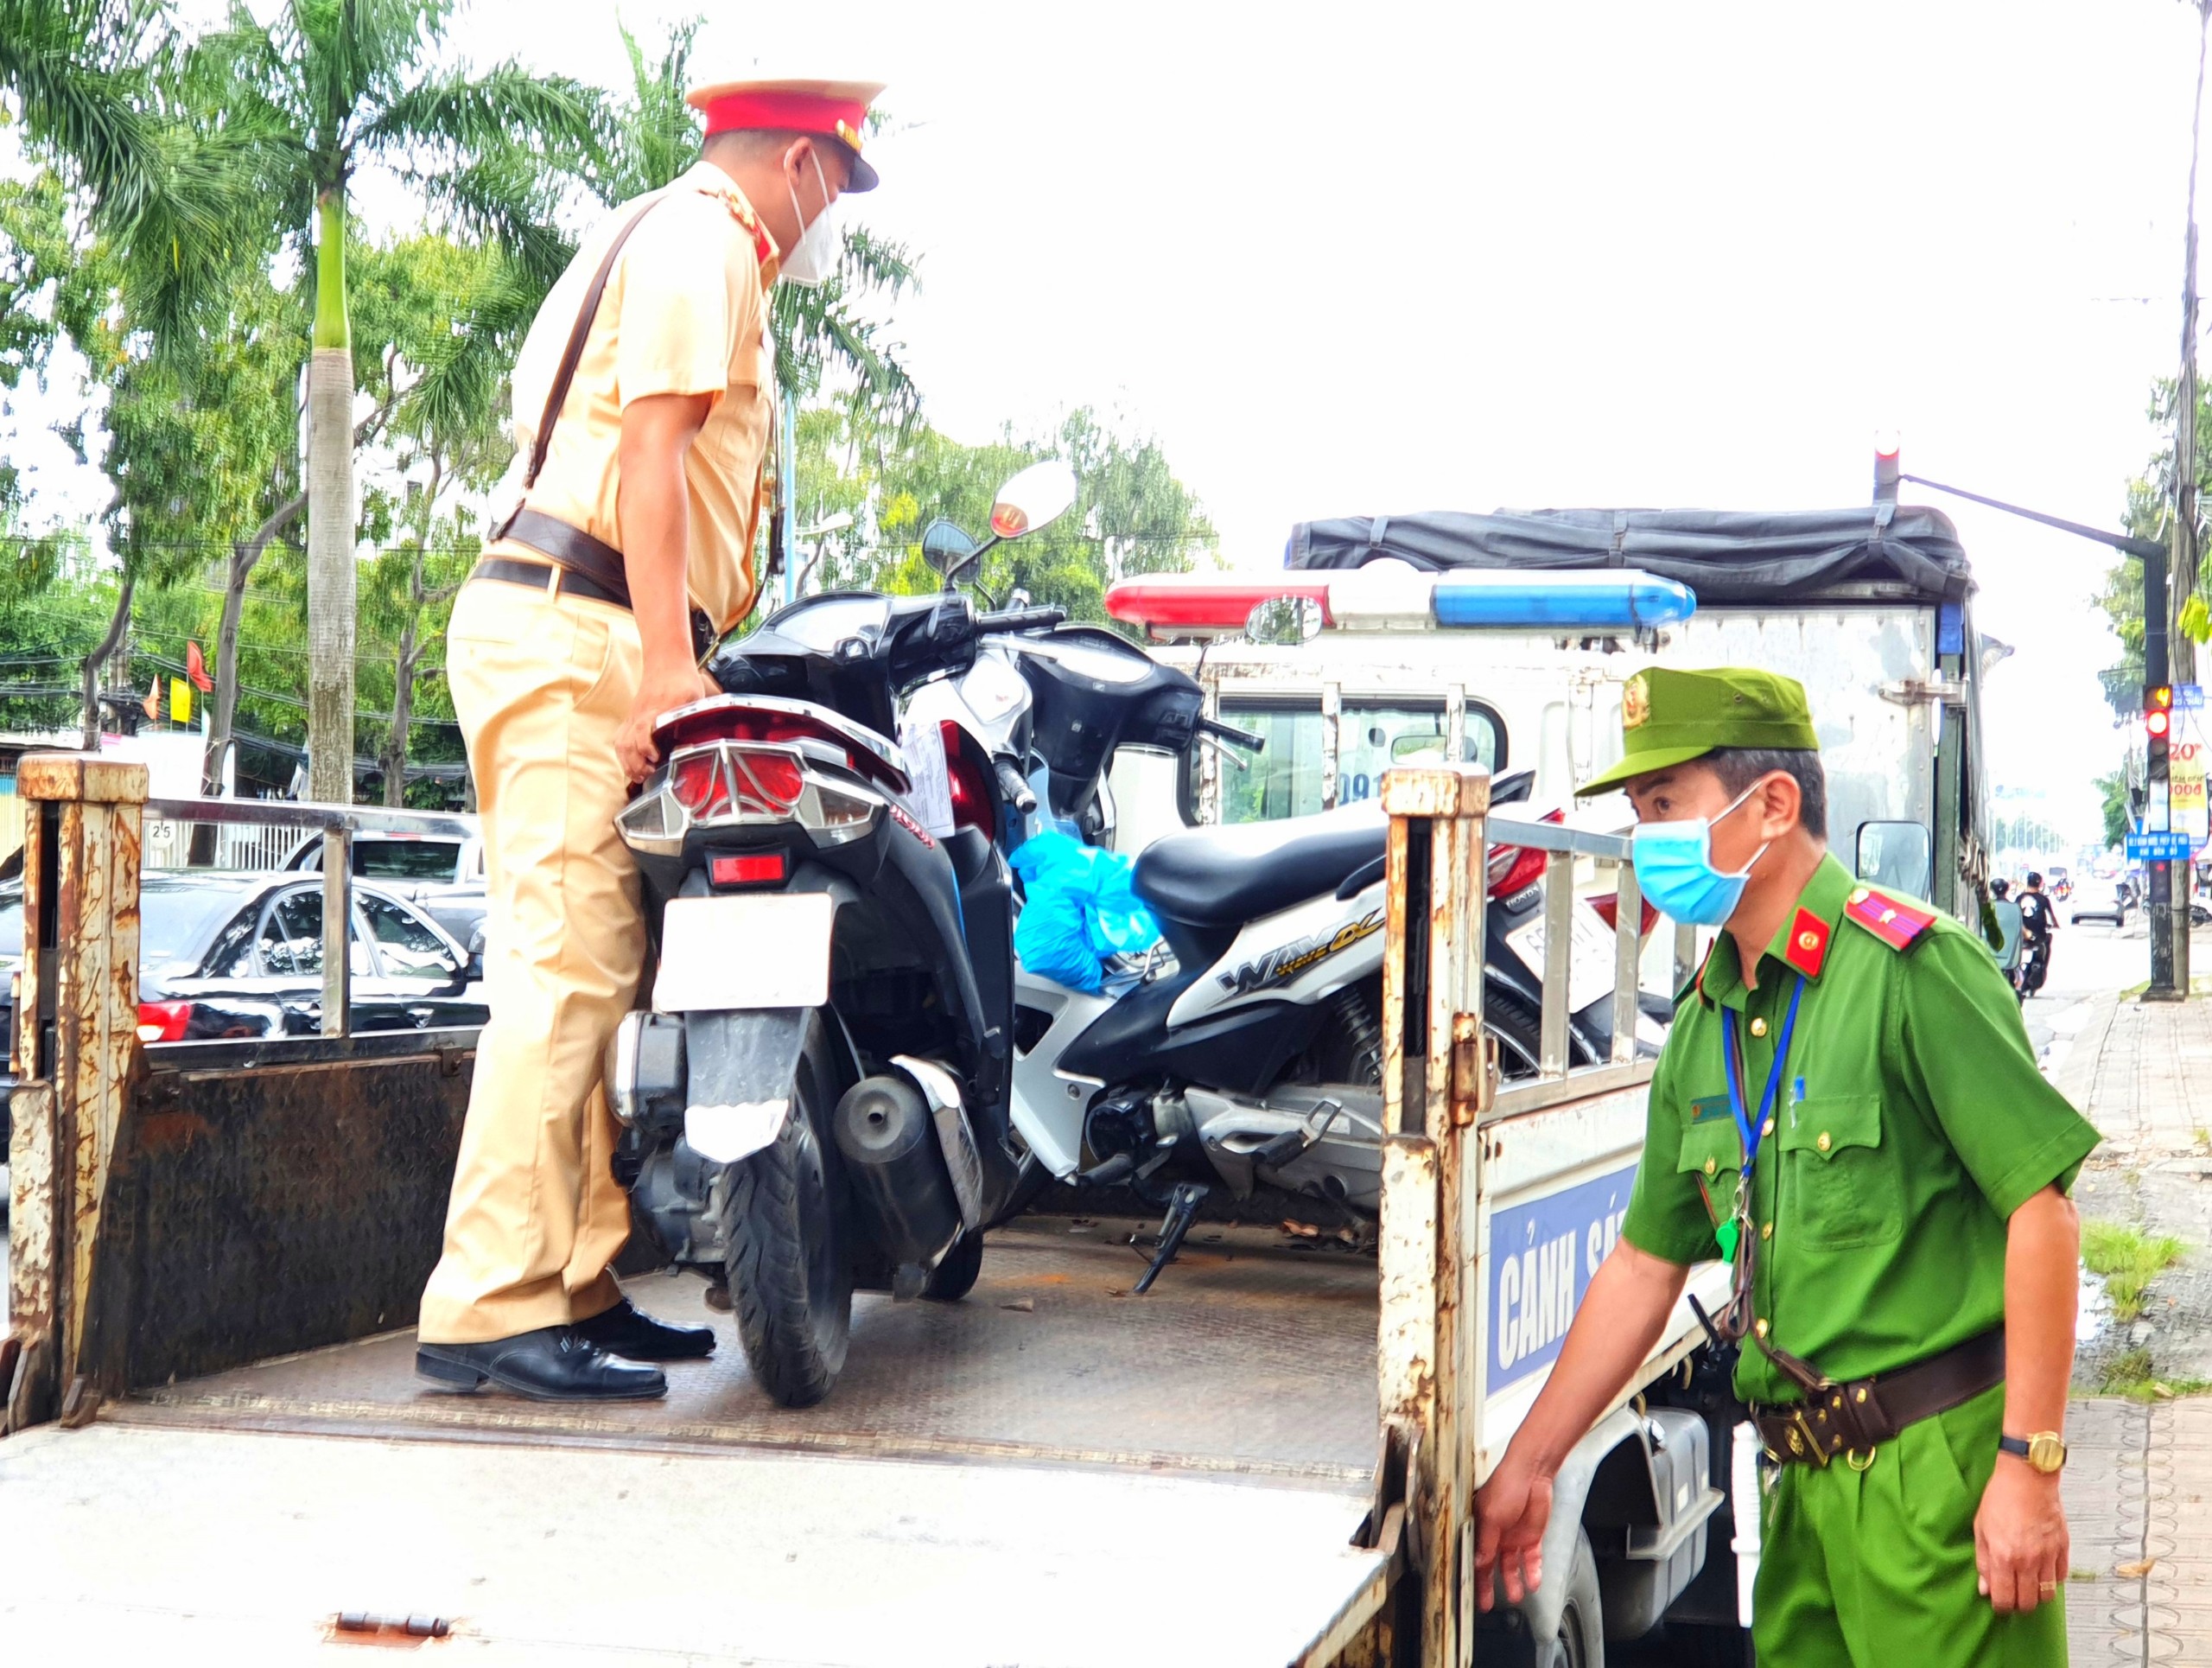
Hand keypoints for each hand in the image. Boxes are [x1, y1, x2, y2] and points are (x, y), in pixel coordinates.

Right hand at [616, 664, 718, 784]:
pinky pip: (620, 738)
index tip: (655, 757)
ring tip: (640, 775)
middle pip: (628, 743)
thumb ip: (695, 717)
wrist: (666, 661)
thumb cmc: (681, 679)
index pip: (643, 730)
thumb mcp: (695, 697)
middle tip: (649, 774)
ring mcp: (634, 717)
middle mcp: (641, 715)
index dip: (645, 746)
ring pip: (621, 744)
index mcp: (657, 710)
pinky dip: (623, 755)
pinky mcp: (632, 719)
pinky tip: (632, 764)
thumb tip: (704, 738)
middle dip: (635, 764)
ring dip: (628, 763)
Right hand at [1472, 1449, 1554, 1611]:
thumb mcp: (1491, 1515)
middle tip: (1486, 1604)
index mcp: (1478, 1527)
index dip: (1472, 1575)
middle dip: (1488, 1586)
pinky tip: (1532, 1583)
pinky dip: (1532, 1572)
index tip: (1470, 1592)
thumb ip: (1486, 1542)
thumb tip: (1478, 1563)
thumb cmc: (1506, 1483)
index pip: (1473, 1556)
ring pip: (1510, 1566)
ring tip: (1514, 1597)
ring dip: (1512, 1582)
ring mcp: (1513, 1537)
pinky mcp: (1531, 1537)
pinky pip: (1531, 1560)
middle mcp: (1494, 1535)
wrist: (1533, 1472)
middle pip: (1490, 1566)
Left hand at [1975, 1455, 2067, 1613]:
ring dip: (2036, 1596)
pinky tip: (2042, 1572)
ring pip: (2047, 1595)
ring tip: (2027, 1586)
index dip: (2000, 1606)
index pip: (2004, 1598)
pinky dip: (2052, 1580)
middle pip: (2028, 1602)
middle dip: (2018, 1605)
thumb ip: (1983, 1561)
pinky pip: (2061, 1577)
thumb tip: (1985, 1587)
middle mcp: (2028, 1560)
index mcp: (2004, 1556)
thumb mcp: (1981, 1528)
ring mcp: (2048, 1556)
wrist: (2028, 1478)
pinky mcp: (2063, 1549)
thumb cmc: (2001, 1497)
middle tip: (2013, 1596)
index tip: (1998, 1603)